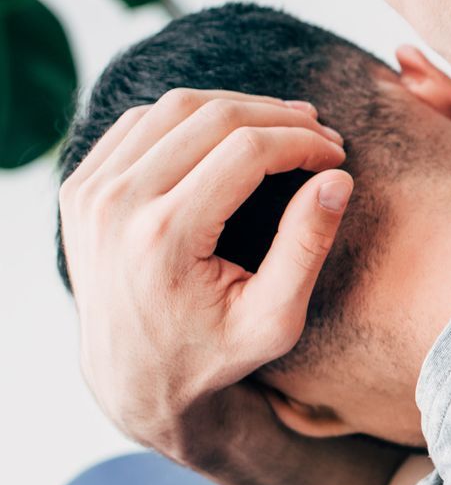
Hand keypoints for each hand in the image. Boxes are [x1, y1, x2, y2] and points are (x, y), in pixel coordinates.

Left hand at [58, 89, 351, 455]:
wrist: (132, 377)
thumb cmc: (213, 354)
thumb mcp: (275, 320)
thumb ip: (307, 247)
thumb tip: (338, 179)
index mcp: (165, 237)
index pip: (246, 150)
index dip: (303, 143)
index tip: (337, 156)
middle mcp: (117, 205)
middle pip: (212, 117)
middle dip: (279, 117)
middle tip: (321, 134)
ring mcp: (90, 191)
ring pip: (174, 107)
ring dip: (238, 107)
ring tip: (284, 126)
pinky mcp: (79, 185)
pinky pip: (140, 122)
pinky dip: (191, 117)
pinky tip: (229, 135)